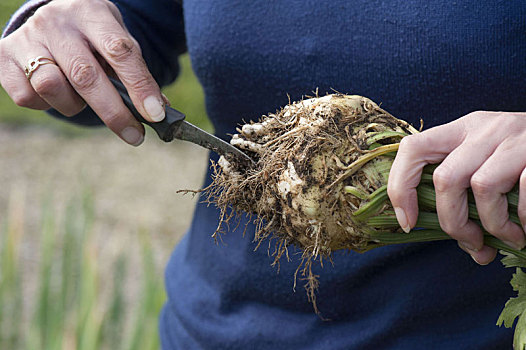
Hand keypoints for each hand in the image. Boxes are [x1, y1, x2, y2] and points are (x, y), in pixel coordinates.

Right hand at [0, 0, 165, 145]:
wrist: (51, 16)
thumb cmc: (93, 36)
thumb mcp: (117, 41)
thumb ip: (136, 72)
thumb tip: (158, 111)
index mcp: (91, 14)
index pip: (119, 51)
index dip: (139, 85)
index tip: (155, 115)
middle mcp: (56, 23)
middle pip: (86, 75)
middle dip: (114, 112)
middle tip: (134, 136)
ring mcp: (27, 39)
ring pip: (52, 87)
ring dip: (74, 104)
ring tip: (80, 95)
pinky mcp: (4, 57)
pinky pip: (28, 97)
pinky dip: (47, 104)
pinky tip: (55, 91)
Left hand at [388, 111, 525, 264]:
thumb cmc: (523, 162)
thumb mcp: (489, 164)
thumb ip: (469, 200)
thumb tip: (475, 251)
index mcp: (461, 131)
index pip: (412, 149)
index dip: (401, 187)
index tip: (408, 222)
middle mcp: (483, 129)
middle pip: (444, 179)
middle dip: (452, 222)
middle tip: (471, 242)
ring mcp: (513, 137)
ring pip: (481, 187)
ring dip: (492, 225)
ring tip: (509, 238)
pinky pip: (523, 193)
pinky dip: (523, 220)